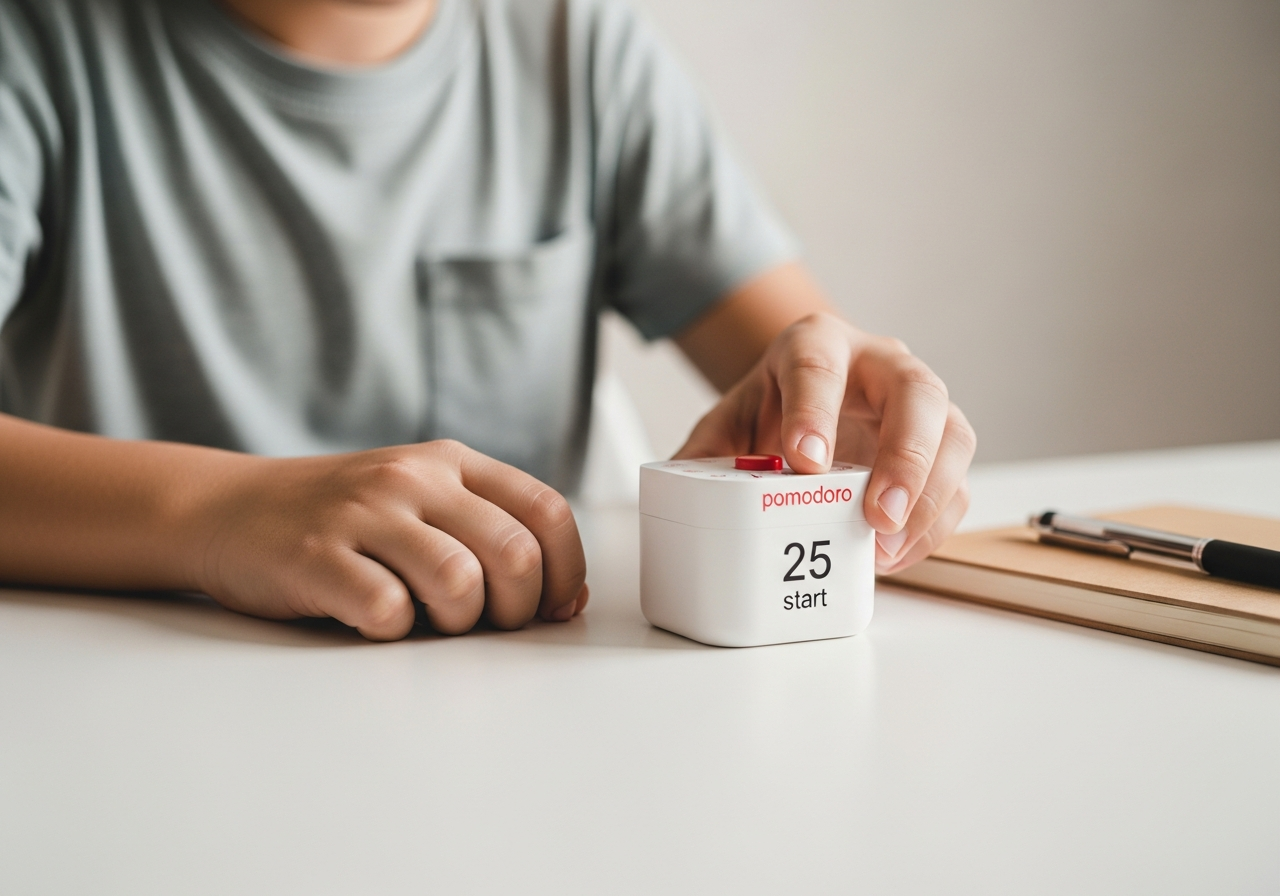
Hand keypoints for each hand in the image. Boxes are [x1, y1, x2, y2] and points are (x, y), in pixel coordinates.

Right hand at [191, 440, 587, 639]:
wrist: (226, 507)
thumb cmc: (341, 520)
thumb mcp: (420, 502)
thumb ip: (489, 536)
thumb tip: (565, 601)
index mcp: (451, 463)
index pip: (547, 511)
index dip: (563, 571)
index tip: (549, 608)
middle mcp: (413, 478)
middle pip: (514, 553)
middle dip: (514, 610)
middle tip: (483, 625)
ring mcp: (363, 513)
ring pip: (459, 581)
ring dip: (456, 621)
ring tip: (427, 621)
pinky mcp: (316, 555)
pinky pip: (387, 608)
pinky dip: (392, 630)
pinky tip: (374, 619)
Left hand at [675, 313, 975, 573]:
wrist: (807, 403)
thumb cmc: (771, 410)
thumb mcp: (728, 425)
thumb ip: (704, 458)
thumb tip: (680, 499)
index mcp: (818, 344)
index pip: (819, 364)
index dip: (814, 411)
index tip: (804, 461)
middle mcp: (879, 364)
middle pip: (914, 391)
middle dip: (903, 455)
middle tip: (876, 513)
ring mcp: (920, 403)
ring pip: (952, 434)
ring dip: (928, 495)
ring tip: (887, 545)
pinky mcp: (940, 446)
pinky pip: (955, 483)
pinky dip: (932, 524)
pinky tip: (894, 555)